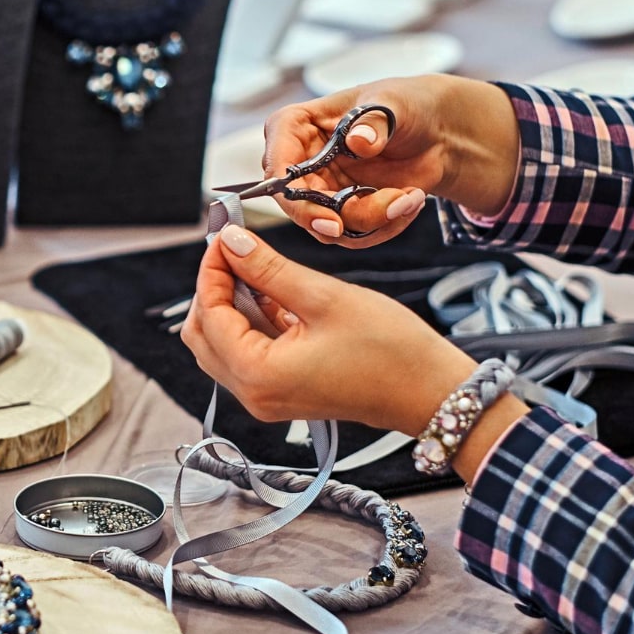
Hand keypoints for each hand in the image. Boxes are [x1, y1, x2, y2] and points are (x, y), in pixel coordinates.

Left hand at [180, 223, 477, 435]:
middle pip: (203, 334)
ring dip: (229, 303)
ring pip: (221, 343)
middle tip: (234, 249)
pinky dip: (249, 321)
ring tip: (253, 265)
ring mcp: (266, 396)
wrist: (430, 392)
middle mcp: (253, 394)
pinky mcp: (281, 391)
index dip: (211, 270)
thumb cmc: (390, 351)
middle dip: (212, 288)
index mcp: (258, 374)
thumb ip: (269, 269)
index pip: (209, 315)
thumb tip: (231, 243)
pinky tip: (271, 293)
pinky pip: (246, 353)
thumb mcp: (324, 297)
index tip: (223, 236)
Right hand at [260, 75, 520, 245]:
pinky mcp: (342, 212)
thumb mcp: (393, 103)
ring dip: (375, 219)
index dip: (291, 191)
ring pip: (329, 227)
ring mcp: (319, 191)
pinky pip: (353, 236)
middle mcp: (299, 163)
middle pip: (296, 205)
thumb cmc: (404, 105)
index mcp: (296, 127)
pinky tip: (409, 200)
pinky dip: (386, 225)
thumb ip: (374, 122)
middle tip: (384, 210)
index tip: (325, 213)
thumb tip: (358, 141)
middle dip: (342, 216)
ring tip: (411, 196)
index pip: (276, 161)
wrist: (435, 134)